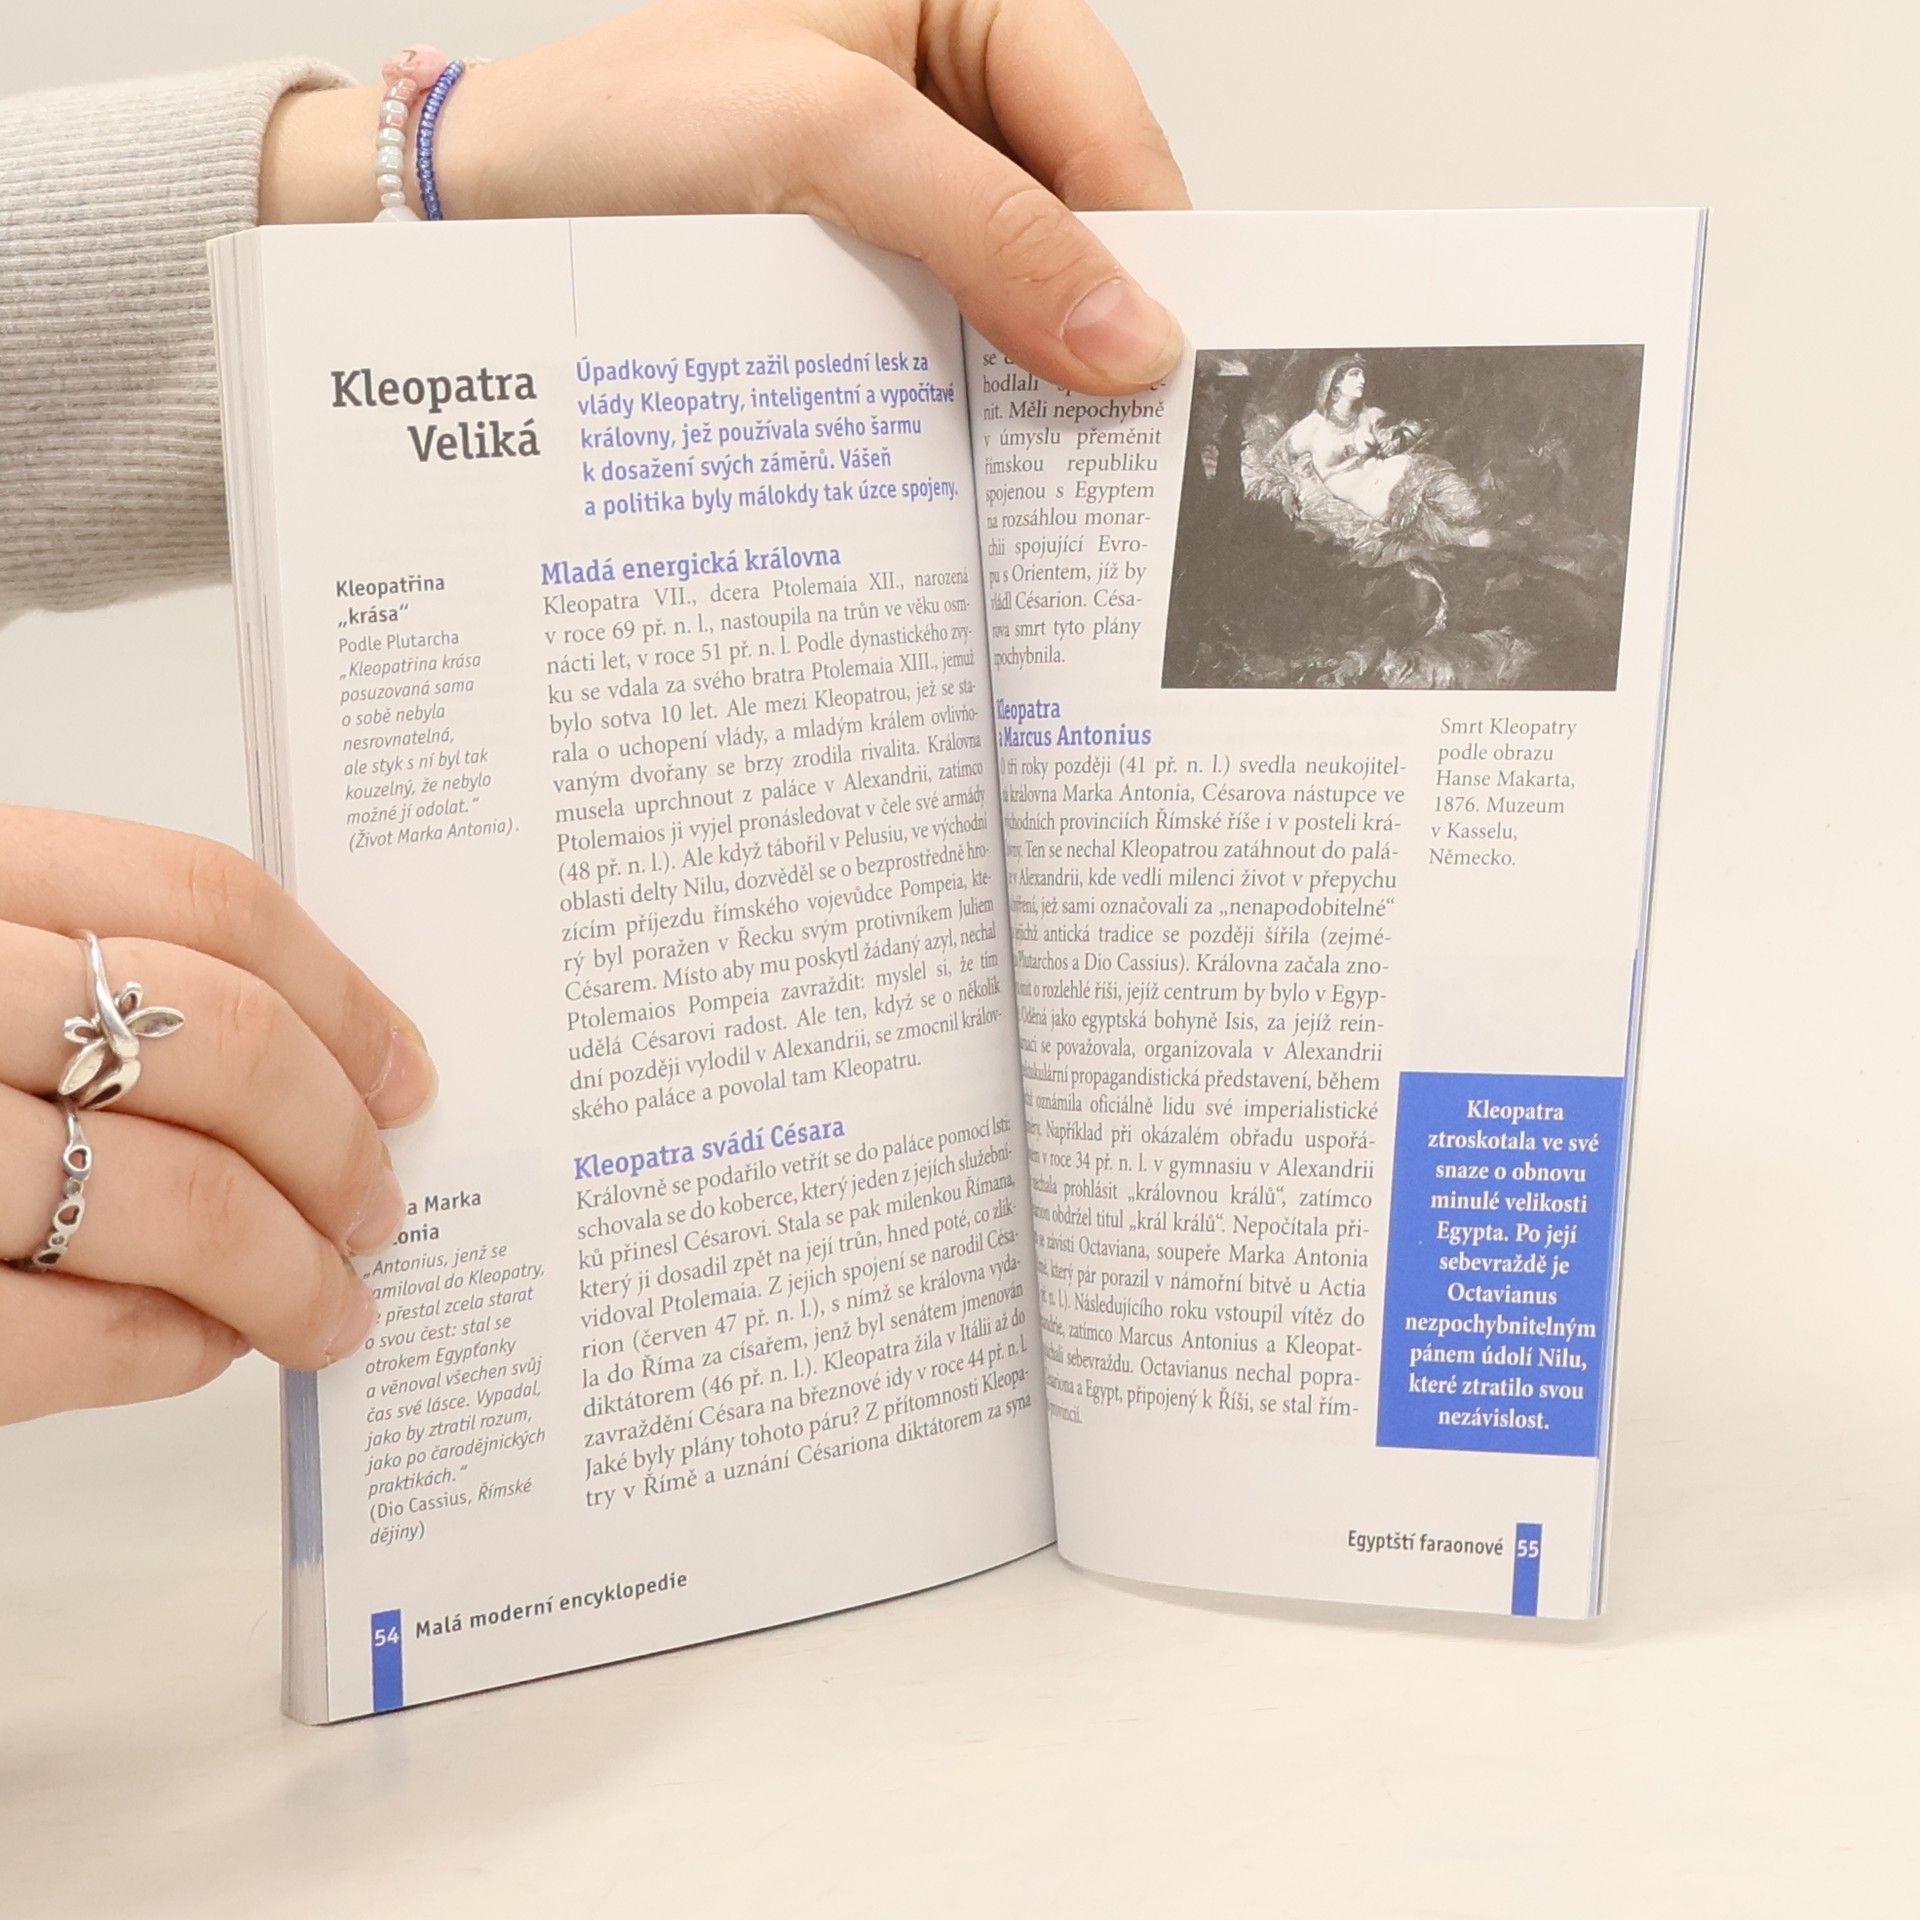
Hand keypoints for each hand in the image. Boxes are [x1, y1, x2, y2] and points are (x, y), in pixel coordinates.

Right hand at [0, 808, 435, 1423]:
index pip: (198, 897)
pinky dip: (156, 1350)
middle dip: (333, 1144)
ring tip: (328, 1305)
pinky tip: (199, 1348)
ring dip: (283, 1269)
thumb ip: (54, 965)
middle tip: (378, 1203)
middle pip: (214, 1043)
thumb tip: (293, 1058)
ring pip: (163, 1198)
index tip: (403, 1070)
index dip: (338, 991)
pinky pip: (43, 1336)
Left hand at [261, 0, 1189, 392]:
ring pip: (1020, 296)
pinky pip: (952, 346)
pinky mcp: (863, 287)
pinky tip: (968, 458)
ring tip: (1042, 464)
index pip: (1102, 116)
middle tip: (1114, 430)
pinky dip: (966, 405)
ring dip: (1030, 378)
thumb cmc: (616, 127)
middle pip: (1076, 217)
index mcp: (954, 8)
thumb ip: (989, 225)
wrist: (481, 221)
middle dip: (1092, 318)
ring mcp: (903, 204)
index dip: (1143, 235)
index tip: (1166, 355)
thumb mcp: (825, 140)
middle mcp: (941, 101)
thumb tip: (1131, 336)